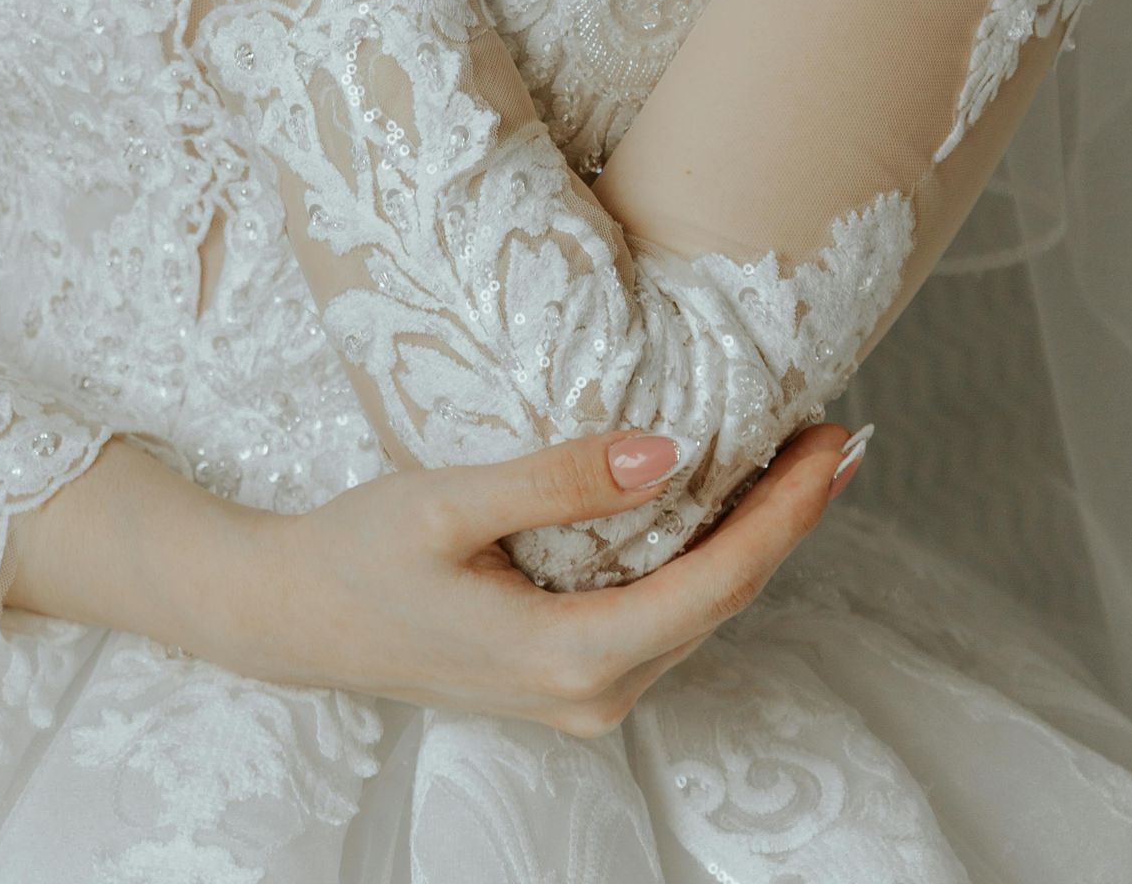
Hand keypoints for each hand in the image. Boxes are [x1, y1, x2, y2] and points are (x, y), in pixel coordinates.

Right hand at [220, 422, 858, 735]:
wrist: (293, 616)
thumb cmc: (359, 552)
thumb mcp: (450, 502)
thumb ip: (561, 481)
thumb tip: (673, 451)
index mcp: (574, 658)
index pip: (717, 582)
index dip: (786, 514)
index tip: (833, 445)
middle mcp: (594, 694)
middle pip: (722, 600)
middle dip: (786, 519)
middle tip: (838, 437)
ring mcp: (583, 695)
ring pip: (697, 610)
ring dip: (751, 536)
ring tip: (798, 461)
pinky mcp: (570, 677)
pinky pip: (662, 614)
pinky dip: (702, 555)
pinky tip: (721, 504)